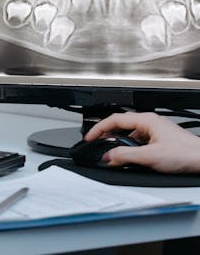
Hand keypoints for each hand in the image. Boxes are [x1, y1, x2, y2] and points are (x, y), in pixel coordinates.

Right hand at [85, 112, 199, 172]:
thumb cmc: (186, 154)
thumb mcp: (149, 156)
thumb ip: (125, 156)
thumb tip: (108, 157)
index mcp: (146, 120)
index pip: (114, 119)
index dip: (98, 128)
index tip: (89, 137)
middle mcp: (151, 122)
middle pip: (122, 124)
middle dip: (107, 134)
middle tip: (97, 144)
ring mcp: (157, 130)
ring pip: (131, 133)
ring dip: (120, 142)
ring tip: (114, 153)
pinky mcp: (162, 139)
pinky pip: (140, 139)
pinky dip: (131, 146)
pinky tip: (131, 156)